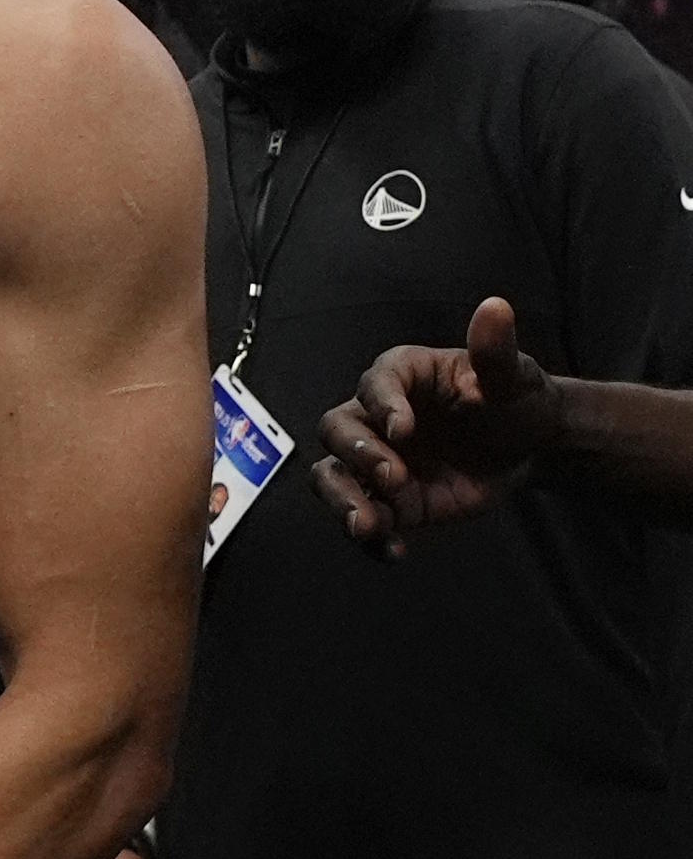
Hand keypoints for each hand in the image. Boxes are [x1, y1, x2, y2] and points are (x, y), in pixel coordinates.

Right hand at [311, 296, 561, 557]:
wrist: (526, 447)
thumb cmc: (516, 400)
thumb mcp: (512, 376)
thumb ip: (494, 350)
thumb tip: (495, 307)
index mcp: (399, 377)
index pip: (374, 385)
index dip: (383, 405)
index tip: (405, 429)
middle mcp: (374, 417)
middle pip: (336, 430)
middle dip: (357, 455)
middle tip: (394, 478)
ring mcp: (374, 461)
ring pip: (331, 476)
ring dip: (344, 501)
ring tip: (371, 526)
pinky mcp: (385, 499)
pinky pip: (362, 518)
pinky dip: (372, 539)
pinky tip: (396, 551)